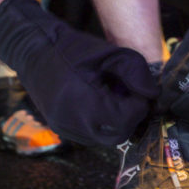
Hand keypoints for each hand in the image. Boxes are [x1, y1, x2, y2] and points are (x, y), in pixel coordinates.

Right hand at [0, 0, 158, 145]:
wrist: (35, 51)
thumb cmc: (75, 49)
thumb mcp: (112, 53)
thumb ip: (137, 73)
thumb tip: (153, 96)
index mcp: (84, 98)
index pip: (125, 118)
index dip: (139, 107)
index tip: (140, 92)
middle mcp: (72, 118)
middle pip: (117, 135)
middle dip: (131, 119)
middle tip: (132, 99)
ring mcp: (63, 127)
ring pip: (104, 139)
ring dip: (117, 124)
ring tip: (115, 100)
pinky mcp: (59, 128)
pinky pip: (89, 136)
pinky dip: (101, 125)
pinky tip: (101, 105)